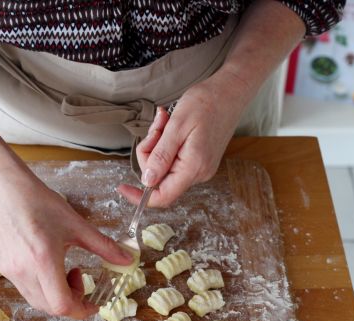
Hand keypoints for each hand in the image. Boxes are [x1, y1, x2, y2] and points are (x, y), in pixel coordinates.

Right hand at [0, 168, 133, 318]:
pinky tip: (49, 266)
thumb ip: (103, 246)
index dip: (82, 310)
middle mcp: (24, 272)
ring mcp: (11, 272)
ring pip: (38, 302)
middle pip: (51, 308)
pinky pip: (27, 290)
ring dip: (57, 295)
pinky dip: (43, 288)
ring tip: (65, 270)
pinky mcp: (3, 269)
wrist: (3, 190)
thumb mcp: (76, 224)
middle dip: (72, 301)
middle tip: (80, 278)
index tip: (93, 301)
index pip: (62, 305)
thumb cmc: (39, 202)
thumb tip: (127, 260)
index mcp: (43, 261)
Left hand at [118, 70, 249, 206]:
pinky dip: (166, 143)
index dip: (140, 196)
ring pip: (164, 166)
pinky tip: (171, 125)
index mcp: (193, 167)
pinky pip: (174, 159)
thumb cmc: (206, 103)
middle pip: (159, 178)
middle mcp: (199, 173)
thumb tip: (147, 181)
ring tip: (165, 121)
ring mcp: (200, 167)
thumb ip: (161, 156)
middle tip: (155, 128)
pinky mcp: (199, 159)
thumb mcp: (177, 126)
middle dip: (149, 153)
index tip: (122, 187)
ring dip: (157, 144)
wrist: (231, 90)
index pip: (163, 196)